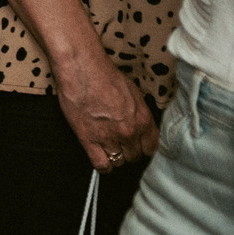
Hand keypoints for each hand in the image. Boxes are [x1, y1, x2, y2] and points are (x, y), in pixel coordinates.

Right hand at [54, 57, 159, 173]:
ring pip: (119, 162)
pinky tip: (101, 158)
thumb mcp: (133, 92)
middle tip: (122, 144)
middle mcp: (129, 131)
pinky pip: (101, 165)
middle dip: (129, 151)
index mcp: (142, 119)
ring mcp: (109, 137)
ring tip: (109, 147)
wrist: (82, 68)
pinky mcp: (89, 140)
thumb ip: (139, 112)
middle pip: (135, 156)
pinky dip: (103, 166)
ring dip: (115, 156)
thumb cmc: (104, 74)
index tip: (139, 147)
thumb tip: (139, 124)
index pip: (151, 147)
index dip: (144, 148)